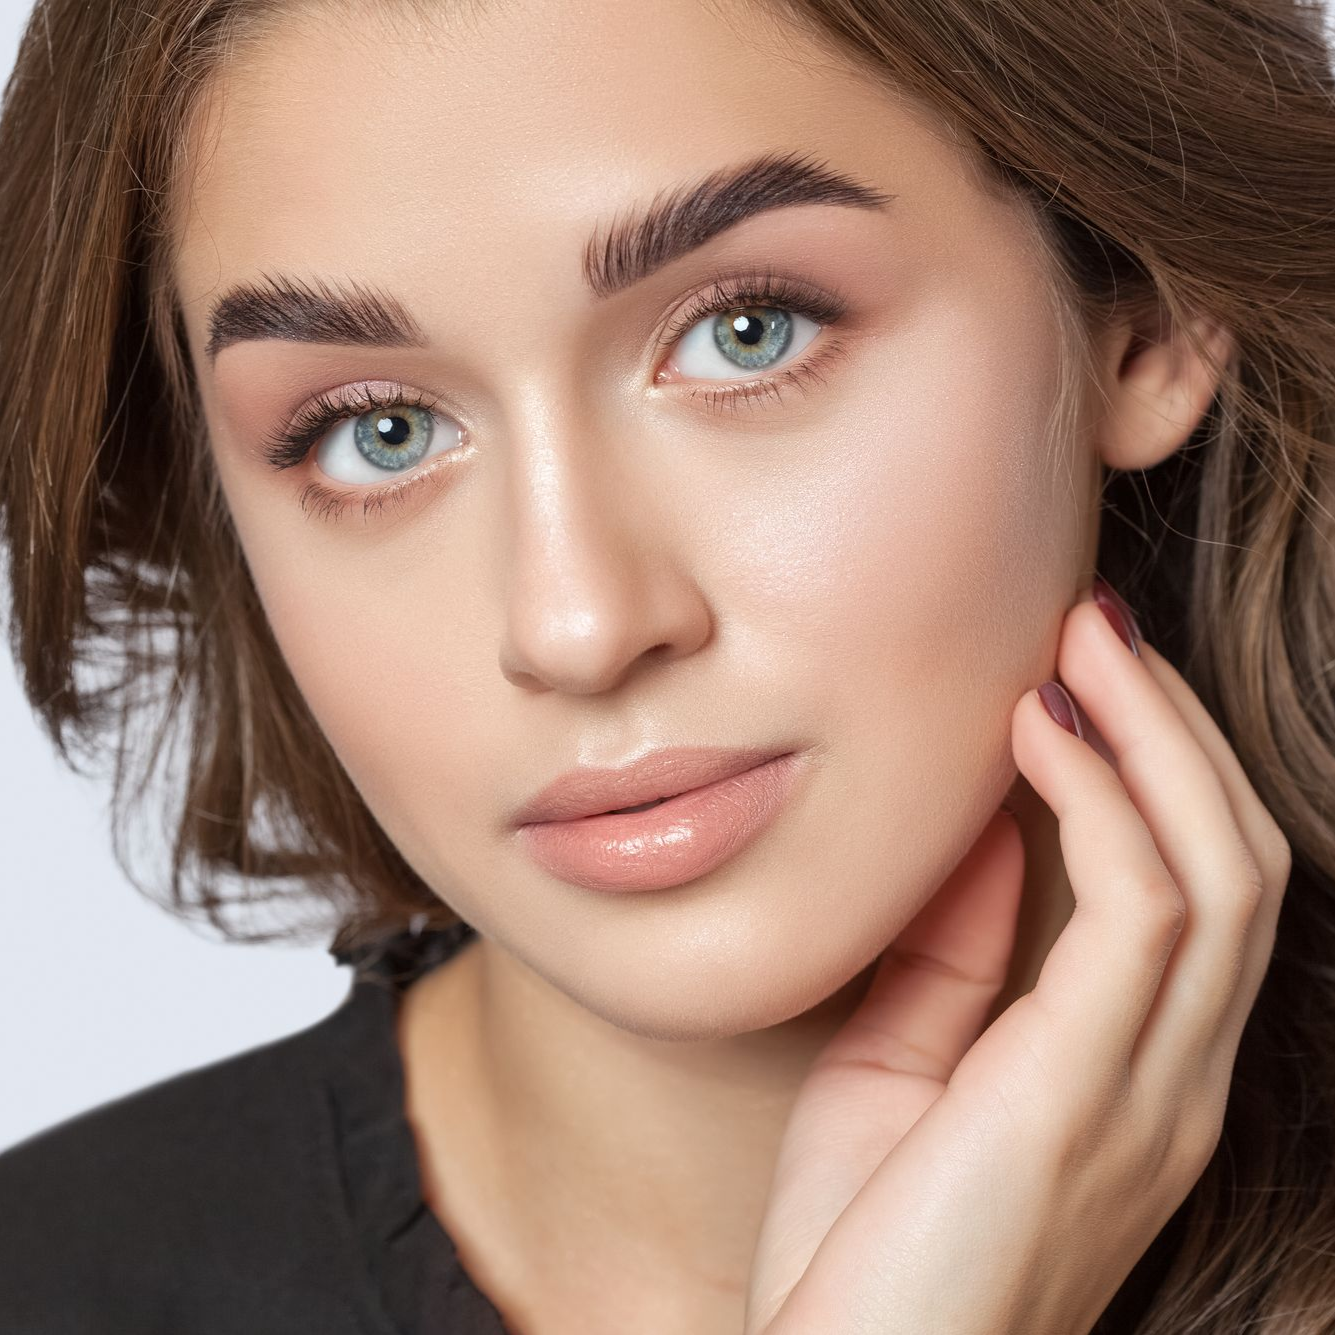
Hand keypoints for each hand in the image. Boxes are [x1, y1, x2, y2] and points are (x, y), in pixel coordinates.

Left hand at [743, 585, 1291, 1334]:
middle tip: (1095, 626)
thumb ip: (960, 957)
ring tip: (1077, 646)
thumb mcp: (902, 1067)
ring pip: (1219, 867)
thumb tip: (988, 835)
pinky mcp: (1089, 1096)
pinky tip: (1032, 736)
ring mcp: (1148, 1093)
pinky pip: (1141, 912)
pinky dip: (1100, 803)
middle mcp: (1172, 1083)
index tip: (1079, 676)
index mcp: (1134, 1080)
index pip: (1198, 895)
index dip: (1156, 771)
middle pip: (1237, 859)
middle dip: (1172, 729)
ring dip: (1152, 738)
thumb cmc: (861, 1243)